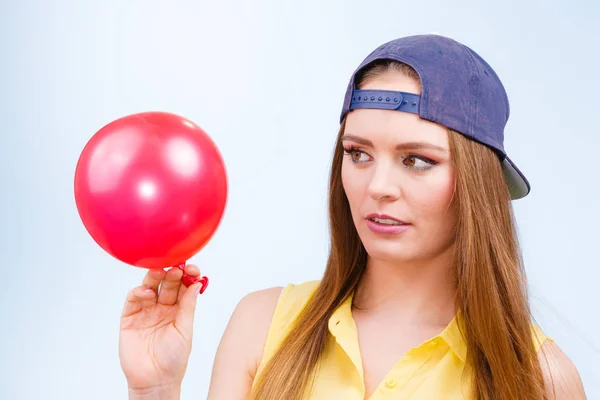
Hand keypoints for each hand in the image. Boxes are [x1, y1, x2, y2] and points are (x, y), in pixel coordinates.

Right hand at [119, 264, 202, 391]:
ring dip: (154, 277)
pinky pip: (133, 299)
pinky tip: (148, 292)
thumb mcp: (185, 330)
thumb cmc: (174, 359)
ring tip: (161, 272)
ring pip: (150, 286)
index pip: (184, 285)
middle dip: (172, 272)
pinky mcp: (129, 318)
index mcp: (179, 309)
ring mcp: (146, 311)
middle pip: (167, 283)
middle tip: (176, 267)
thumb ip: (188, 306)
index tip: (192, 268)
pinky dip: (139, 292)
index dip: (187, 274)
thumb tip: (197, 283)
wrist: (155, 381)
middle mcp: (163, 307)